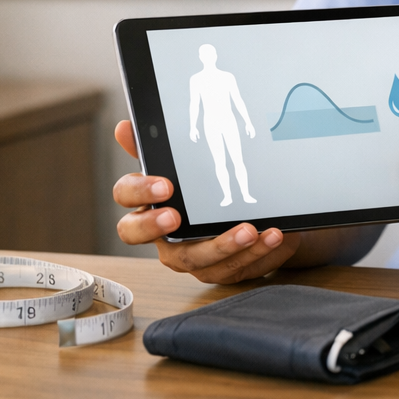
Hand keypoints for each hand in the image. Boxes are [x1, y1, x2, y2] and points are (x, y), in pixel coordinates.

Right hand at [112, 119, 300, 282]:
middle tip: (177, 218)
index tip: (165, 187)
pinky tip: (273, 236)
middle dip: (158, 228)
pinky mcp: (222, 270)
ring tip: (251, 230)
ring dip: (226, 245)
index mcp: (150, 207)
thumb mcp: (187, 166)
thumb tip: (125, 128)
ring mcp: (193, 258)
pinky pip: (236, 268)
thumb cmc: (207, 191)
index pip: (127, 200)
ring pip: (199, 260)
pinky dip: (257, 252)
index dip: (140, 195)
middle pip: (146, 239)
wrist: (252, 214)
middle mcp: (165, 238)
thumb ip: (157, 148)